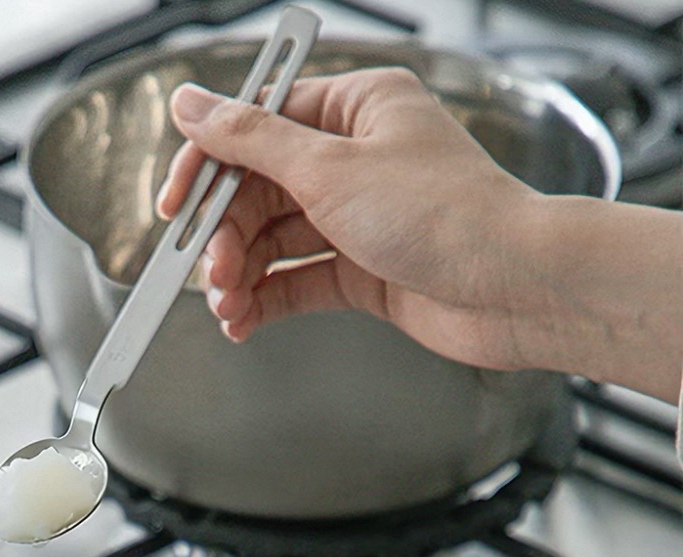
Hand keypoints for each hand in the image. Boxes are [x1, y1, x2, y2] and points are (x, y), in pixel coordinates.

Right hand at [157, 67, 682, 401]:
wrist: (511, 289)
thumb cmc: (442, 214)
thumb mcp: (328, 167)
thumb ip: (249, 139)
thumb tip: (190, 103)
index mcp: (355, 108)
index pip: (257, 126)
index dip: (208, 168)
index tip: (174, 207)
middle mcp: (356, 158)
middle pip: (259, 191)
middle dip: (226, 236)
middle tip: (209, 272)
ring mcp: (359, 217)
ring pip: (274, 241)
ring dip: (241, 276)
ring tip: (228, 307)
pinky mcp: (363, 270)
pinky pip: (296, 280)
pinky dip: (266, 301)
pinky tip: (244, 322)